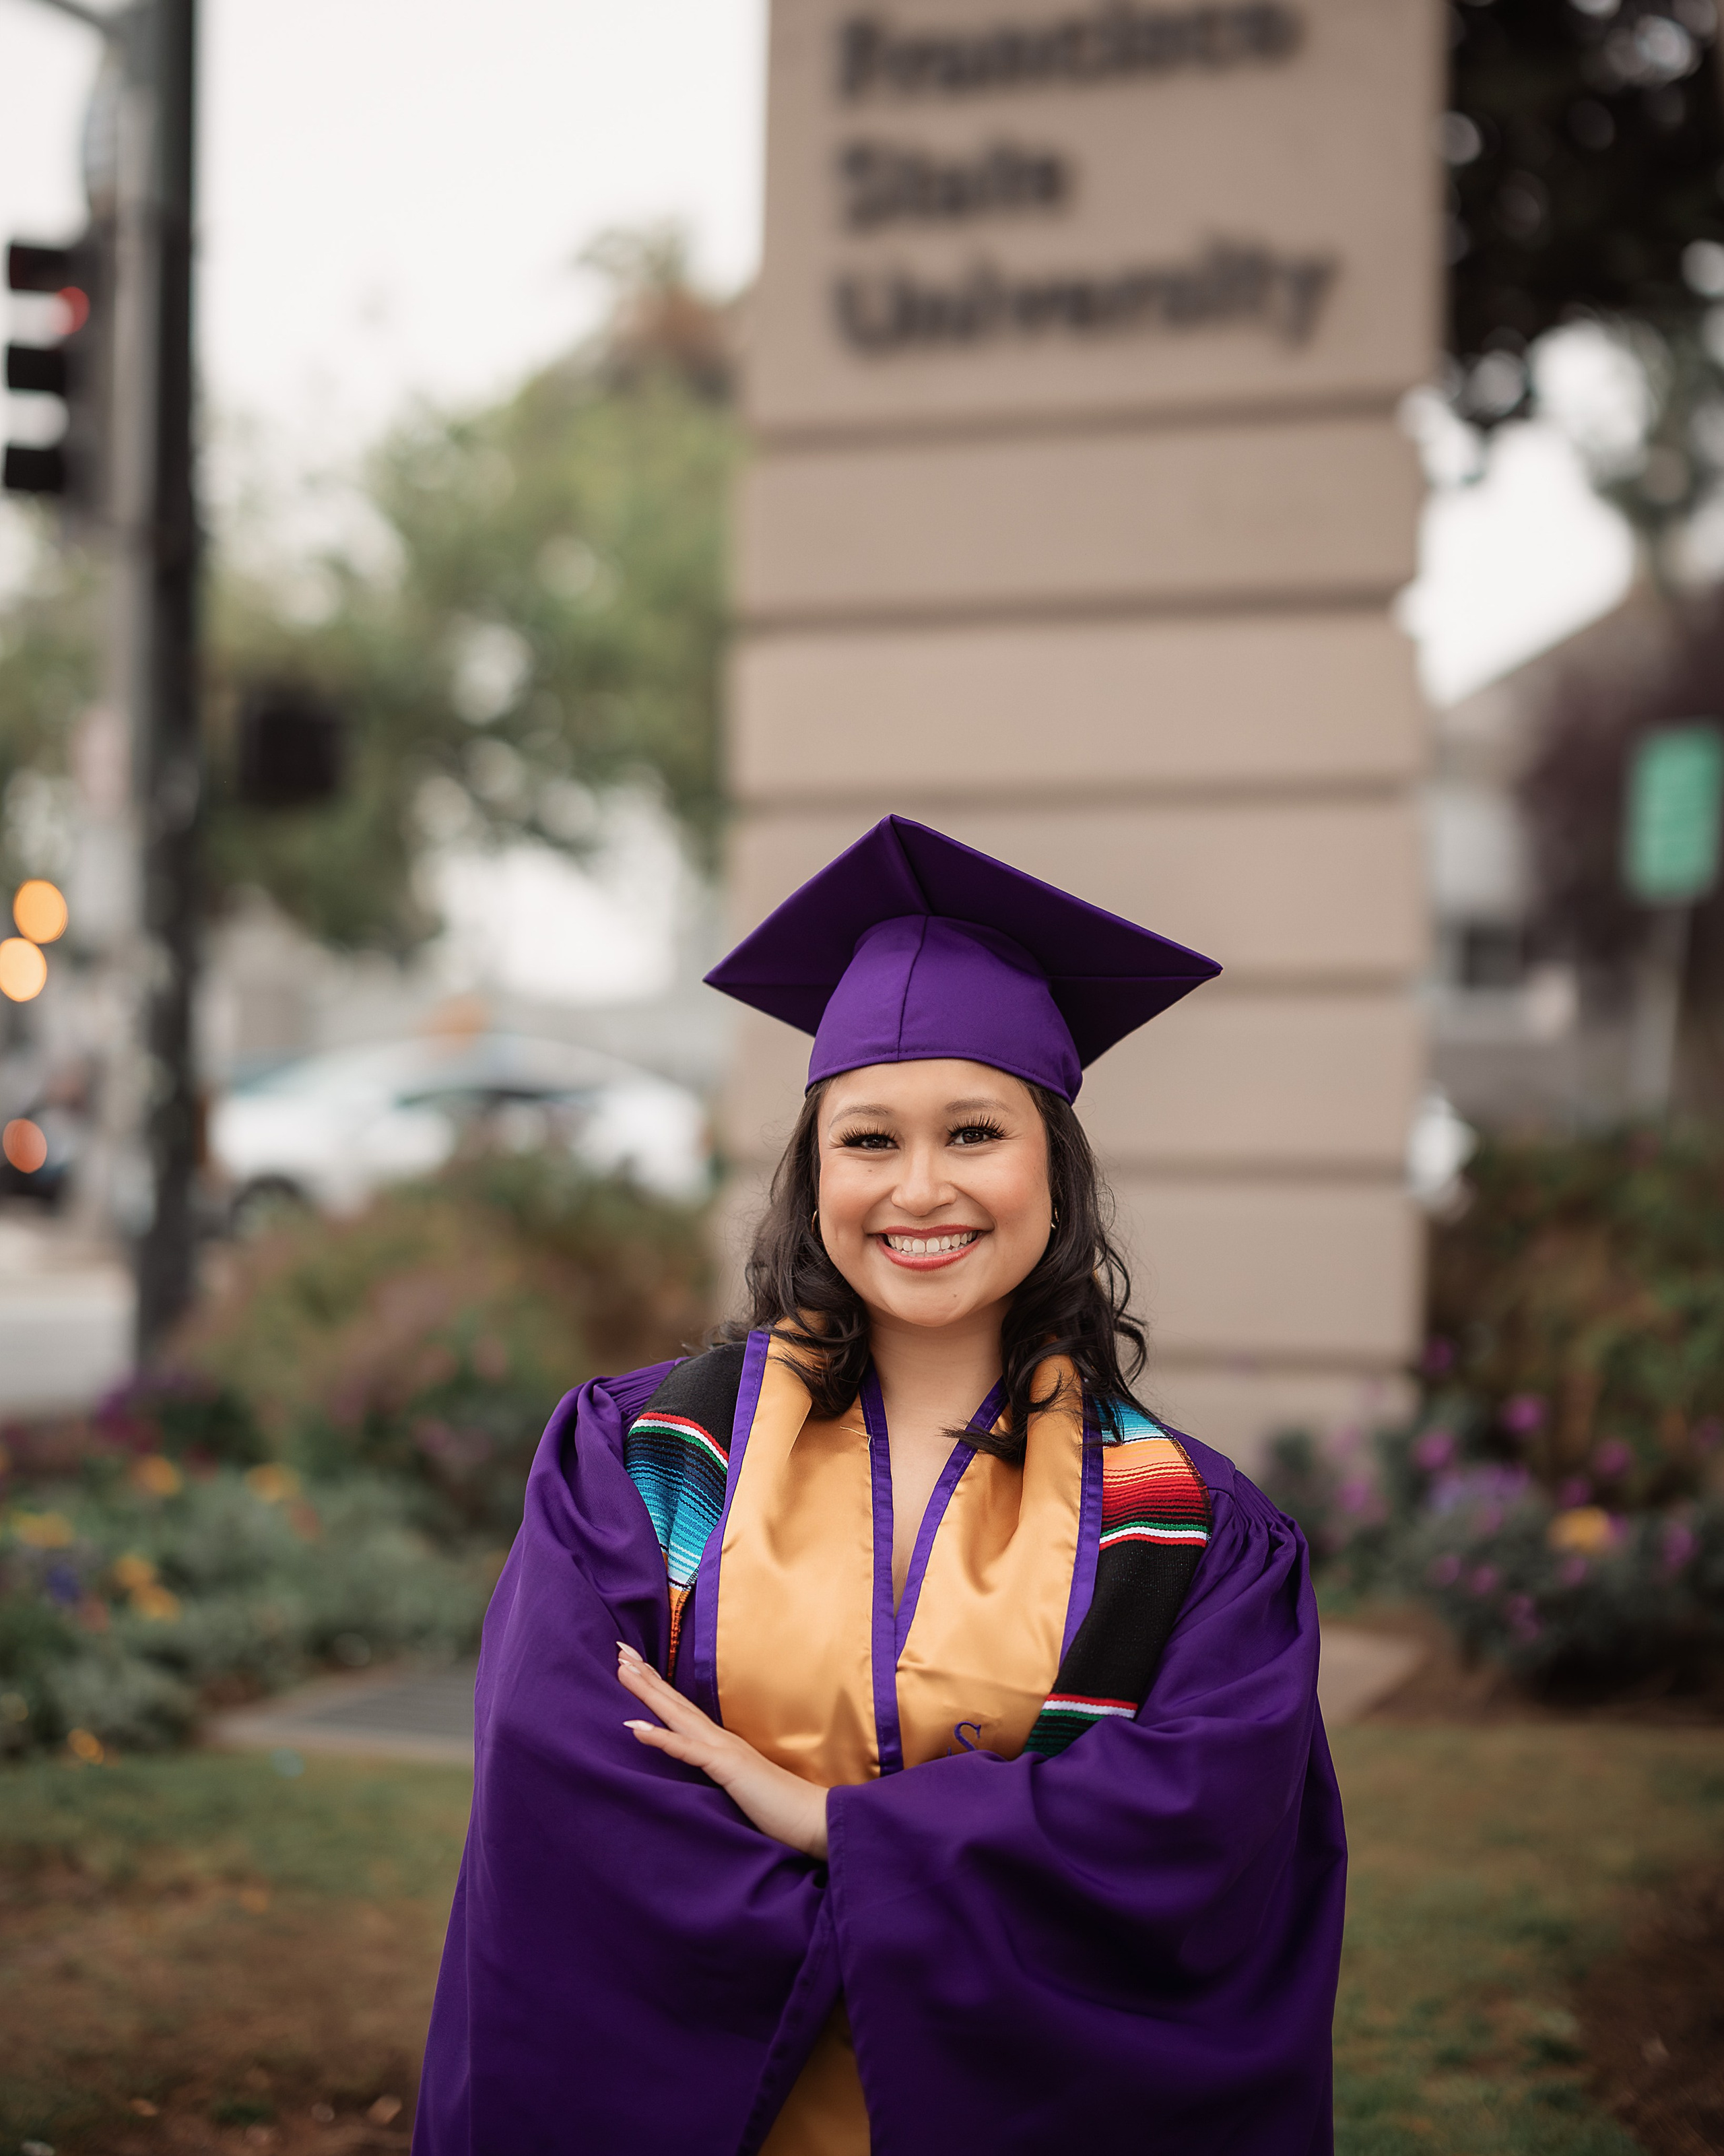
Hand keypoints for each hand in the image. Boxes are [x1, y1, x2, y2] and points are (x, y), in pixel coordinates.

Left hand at [616, 1643, 829, 1859]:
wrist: (813, 1818)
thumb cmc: (778, 1806)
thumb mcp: (739, 1784)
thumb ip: (721, 1772)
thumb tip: (702, 1767)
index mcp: (720, 1742)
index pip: (682, 1709)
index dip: (657, 1685)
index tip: (632, 1664)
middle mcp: (720, 1738)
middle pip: (675, 1702)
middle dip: (646, 1675)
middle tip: (620, 1650)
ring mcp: (724, 1749)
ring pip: (678, 1716)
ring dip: (648, 1692)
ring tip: (623, 1671)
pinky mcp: (728, 1768)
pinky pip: (689, 1751)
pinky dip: (662, 1737)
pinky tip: (636, 1728)